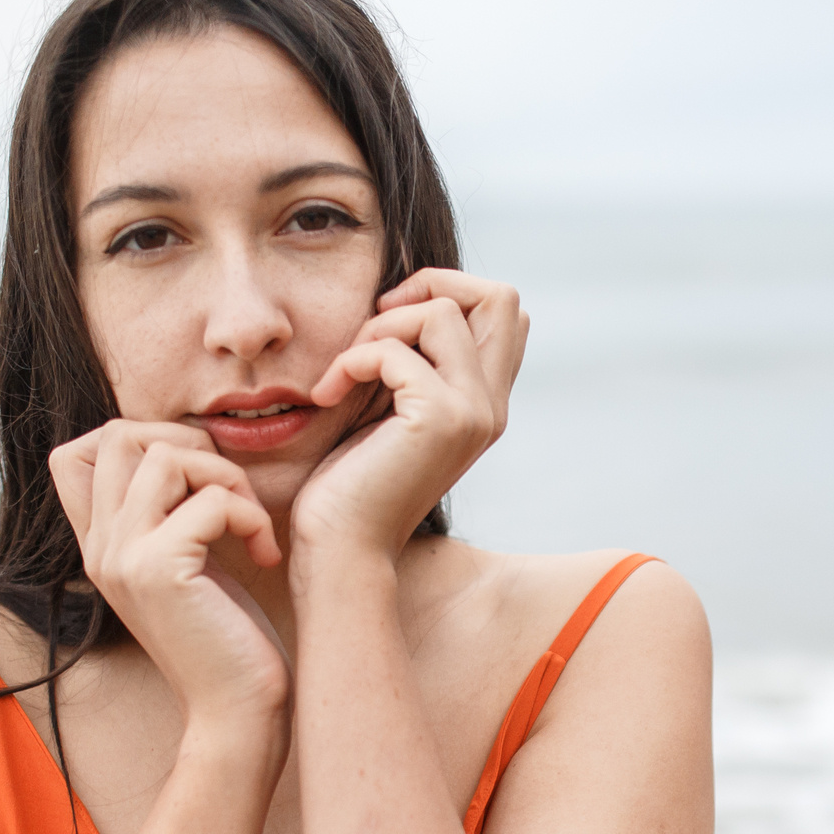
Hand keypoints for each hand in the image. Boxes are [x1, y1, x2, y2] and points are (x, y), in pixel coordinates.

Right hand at [49, 421, 290, 727]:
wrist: (235, 712)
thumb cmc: (227, 639)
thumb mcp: (188, 565)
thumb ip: (168, 514)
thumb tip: (187, 447)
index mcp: (101, 545)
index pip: (77, 451)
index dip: (143, 439)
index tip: (198, 478)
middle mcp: (100, 548)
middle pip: (116, 435)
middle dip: (190, 444)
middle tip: (231, 493)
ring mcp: (122, 557)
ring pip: (166, 457)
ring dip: (227, 478)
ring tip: (250, 525)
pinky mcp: (159, 571)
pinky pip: (212, 500)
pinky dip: (250, 517)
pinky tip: (264, 555)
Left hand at [292, 270, 527, 563]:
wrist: (342, 550)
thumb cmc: (351, 485)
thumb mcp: (390, 408)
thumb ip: (413, 362)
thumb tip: (403, 300)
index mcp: (486, 402)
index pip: (506, 311)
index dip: (449, 293)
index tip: (392, 326)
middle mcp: (492, 406)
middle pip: (499, 296)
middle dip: (430, 284)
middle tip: (376, 321)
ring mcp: (474, 413)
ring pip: (442, 311)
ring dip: (379, 327)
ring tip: (345, 369)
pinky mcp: (440, 420)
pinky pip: (395, 349)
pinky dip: (351, 359)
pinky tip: (327, 394)